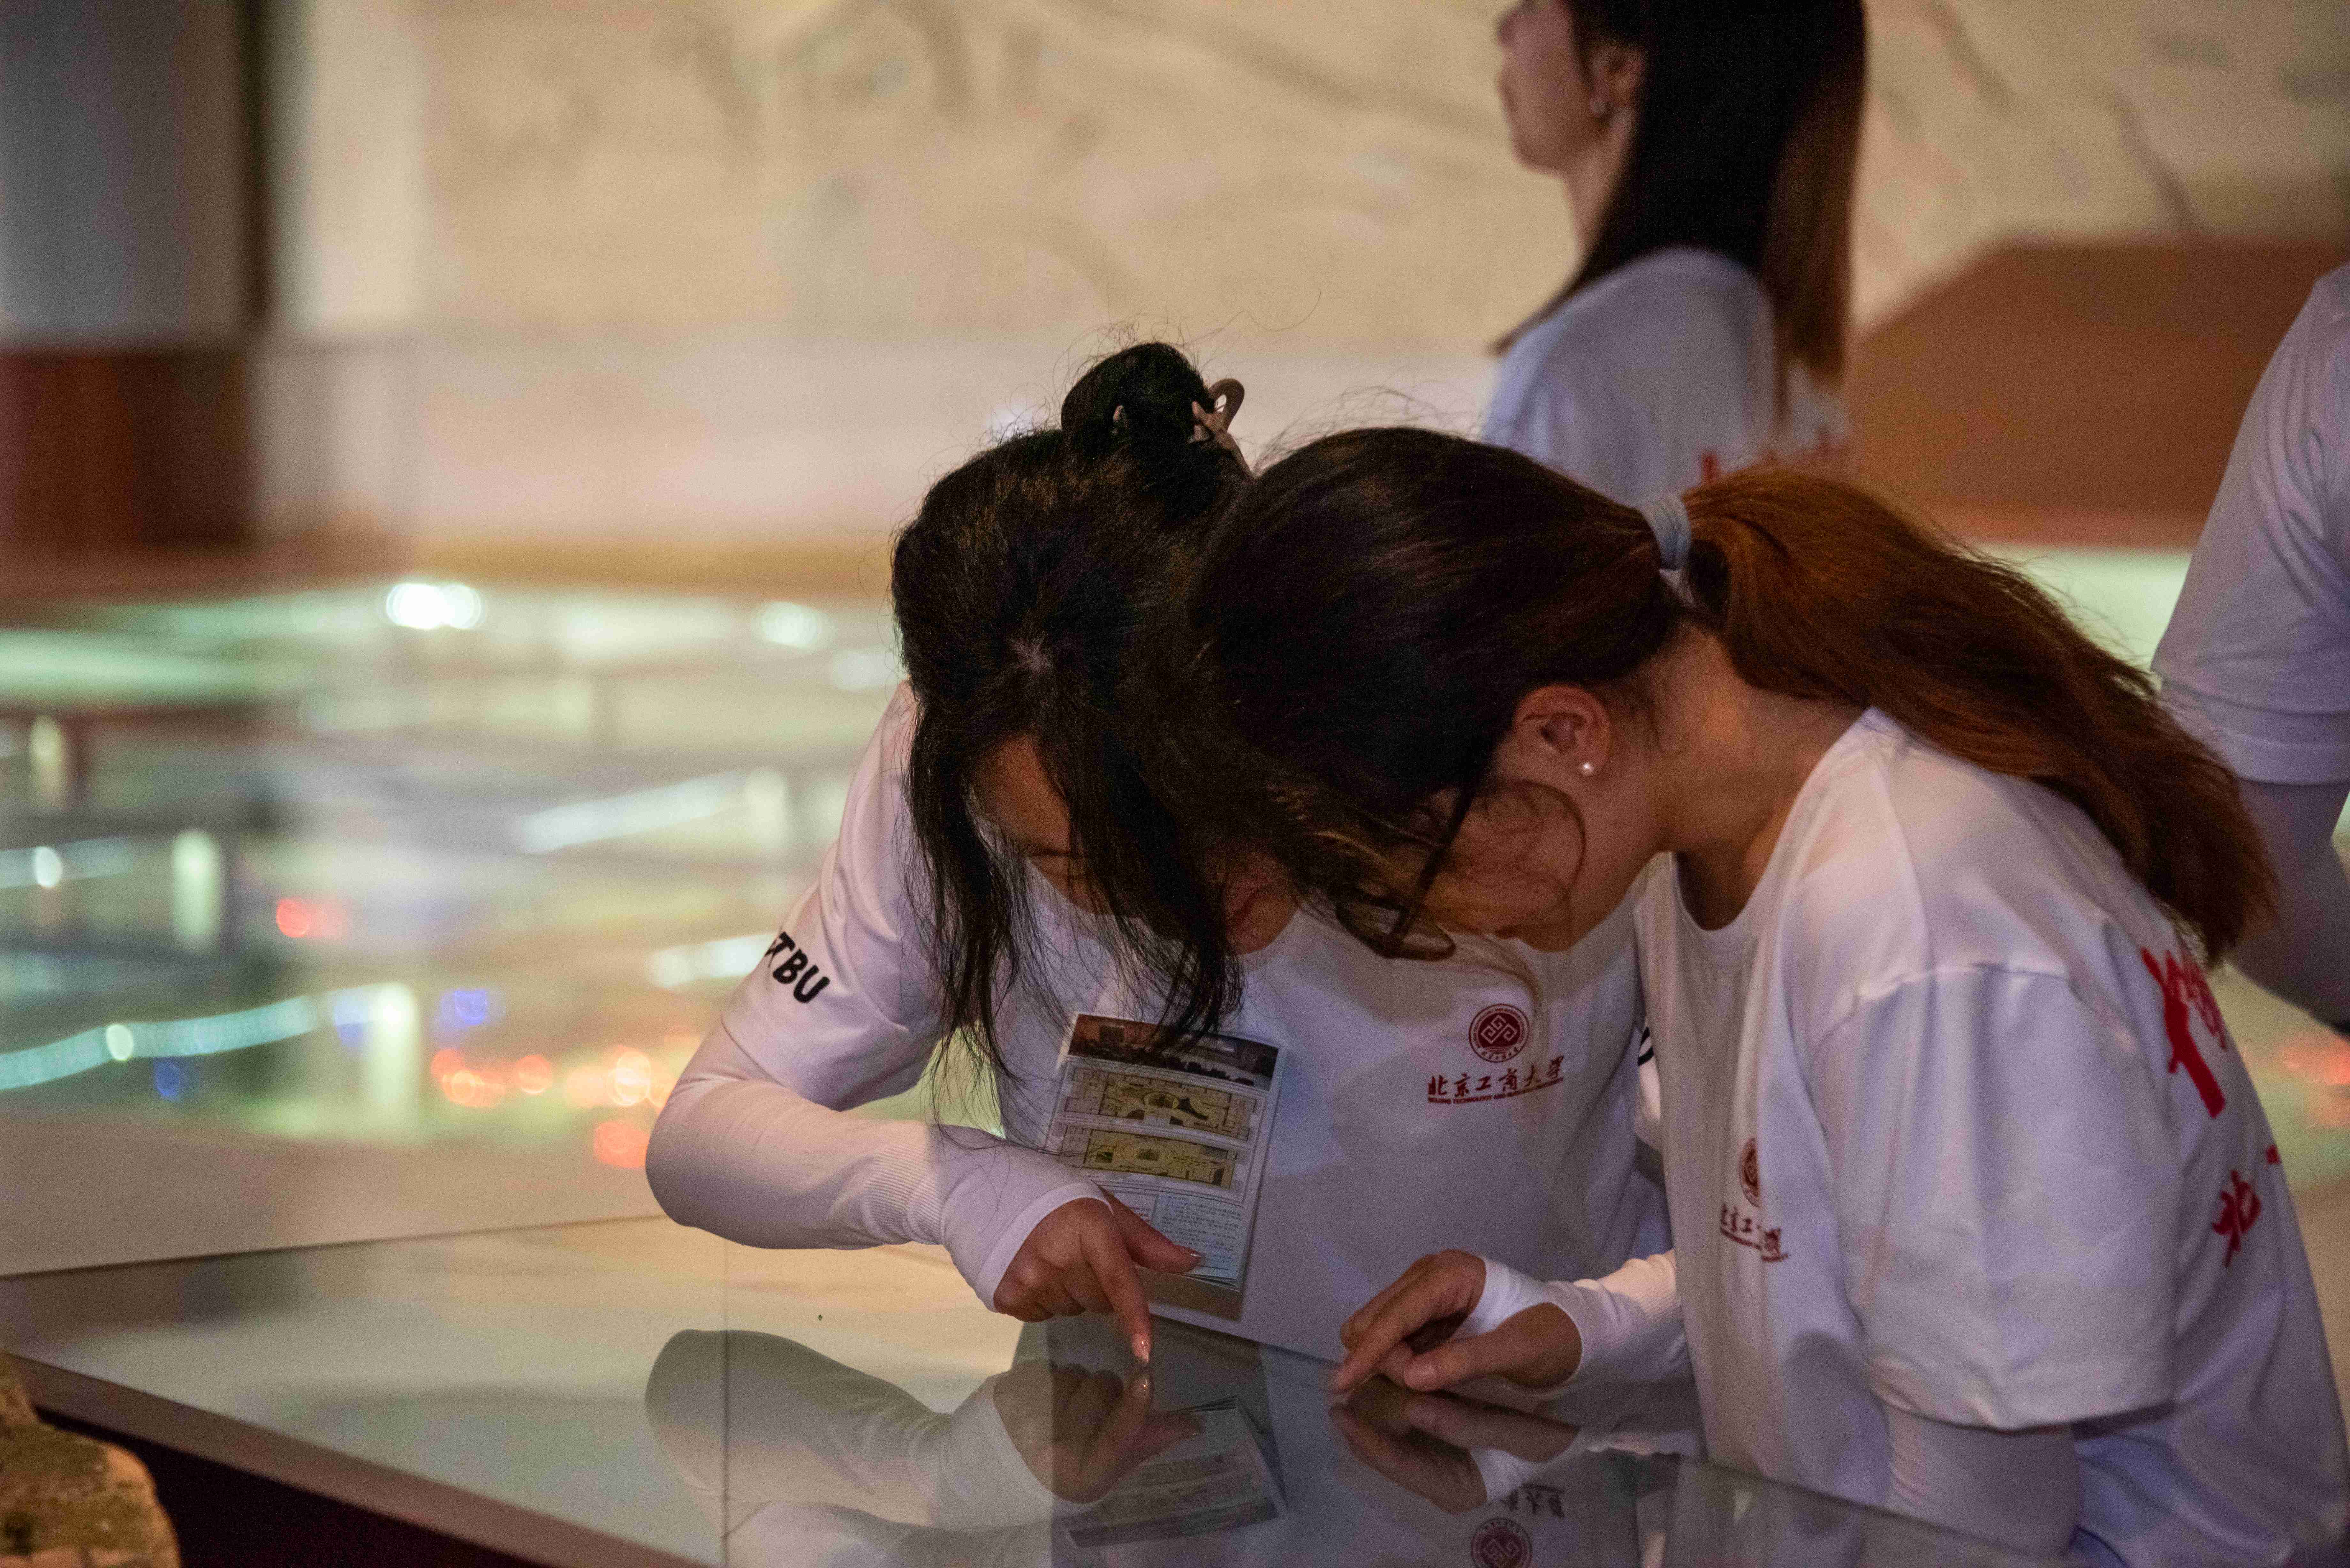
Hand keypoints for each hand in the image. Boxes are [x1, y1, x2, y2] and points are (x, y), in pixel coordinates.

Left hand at [990, 1363, 1201, 1502]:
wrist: (996, 1473)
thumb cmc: (1061, 1473)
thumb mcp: (1105, 1469)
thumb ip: (1145, 1441)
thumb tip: (1193, 1422)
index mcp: (1087, 1474)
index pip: (1117, 1435)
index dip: (1134, 1406)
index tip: (1146, 1377)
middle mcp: (1058, 1452)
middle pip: (1102, 1388)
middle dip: (1104, 1390)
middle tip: (1089, 1412)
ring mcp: (1029, 1422)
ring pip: (1076, 1372)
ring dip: (1076, 1384)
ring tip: (1060, 1409)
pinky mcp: (1011, 1395)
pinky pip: (1048, 1368)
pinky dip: (1051, 1379)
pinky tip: (1040, 1402)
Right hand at [992, 1193, 1200, 1363]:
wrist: (987, 1192)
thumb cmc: (1055, 1199)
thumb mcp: (1104, 1209)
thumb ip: (1147, 1242)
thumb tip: (1194, 1262)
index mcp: (1088, 1229)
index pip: (1118, 1282)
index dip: (1134, 1318)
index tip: (1145, 1351)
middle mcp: (1057, 1258)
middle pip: (1100, 1302)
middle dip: (1098, 1285)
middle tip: (1078, 1254)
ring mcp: (1029, 1280)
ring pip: (1072, 1311)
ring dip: (1070, 1293)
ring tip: (1050, 1258)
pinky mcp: (1006, 1297)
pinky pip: (1042, 1316)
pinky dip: (1043, 1300)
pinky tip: (1031, 1271)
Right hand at [1332, 1250, 1581, 1394]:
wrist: (1576, 1329)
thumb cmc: (1554, 1338)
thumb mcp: (1518, 1352)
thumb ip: (1465, 1361)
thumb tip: (1411, 1377)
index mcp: (1451, 1276)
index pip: (1395, 1314)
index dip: (1368, 1351)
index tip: (1342, 1384)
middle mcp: (1430, 1273)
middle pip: (1377, 1316)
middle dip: (1381, 1356)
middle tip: (1414, 1390)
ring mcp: (1426, 1288)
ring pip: (1380, 1323)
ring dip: (1388, 1357)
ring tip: (1420, 1384)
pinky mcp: (1428, 1306)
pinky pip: (1395, 1331)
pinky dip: (1396, 1355)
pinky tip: (1413, 1376)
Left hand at [1332, 1379, 1578, 1512]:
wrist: (1572, 1430)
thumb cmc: (1549, 1434)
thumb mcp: (1516, 1431)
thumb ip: (1465, 1423)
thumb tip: (1411, 1405)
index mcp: (1459, 1489)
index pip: (1402, 1469)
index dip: (1370, 1443)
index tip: (1342, 1415)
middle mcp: (1443, 1484)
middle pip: (1390, 1460)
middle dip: (1363, 1431)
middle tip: (1334, 1397)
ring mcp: (1441, 1466)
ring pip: (1394, 1445)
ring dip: (1371, 1419)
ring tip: (1344, 1388)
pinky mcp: (1441, 1449)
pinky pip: (1406, 1433)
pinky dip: (1389, 1411)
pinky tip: (1373, 1385)